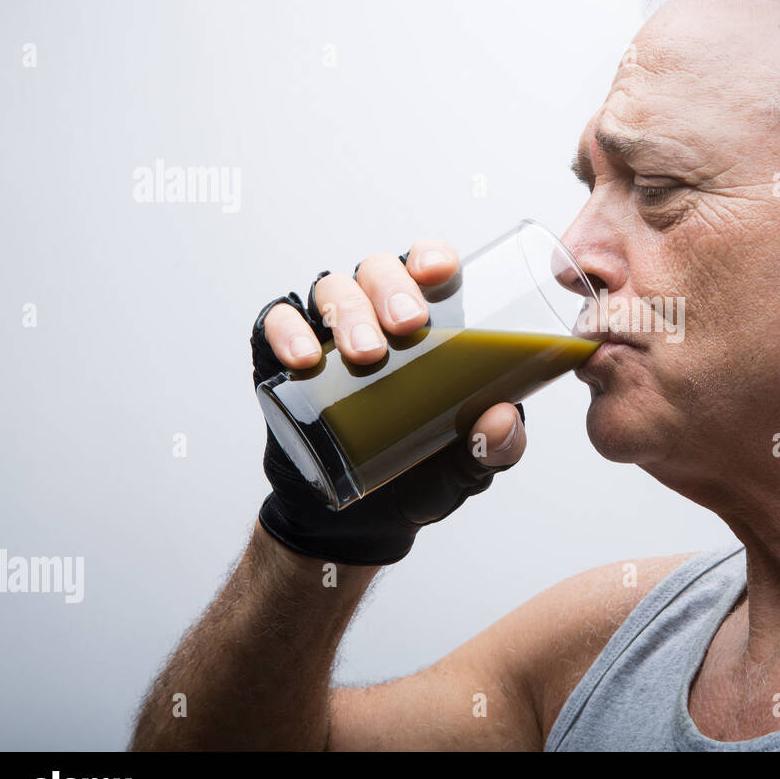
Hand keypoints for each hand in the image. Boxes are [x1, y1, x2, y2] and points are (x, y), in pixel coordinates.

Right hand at [250, 240, 527, 565]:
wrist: (362, 522)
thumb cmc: (424, 474)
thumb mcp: (472, 465)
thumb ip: (498, 447)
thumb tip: (502, 418)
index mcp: (428, 324)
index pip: (428, 266)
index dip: (431, 256)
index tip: (440, 272)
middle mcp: (376, 316)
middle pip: (378, 270)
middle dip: (391, 287)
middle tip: (409, 325)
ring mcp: (328, 334)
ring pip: (331, 288)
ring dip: (348, 311)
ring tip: (365, 354)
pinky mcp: (283, 359)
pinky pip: (277, 323)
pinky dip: (287, 331)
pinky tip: (304, 357)